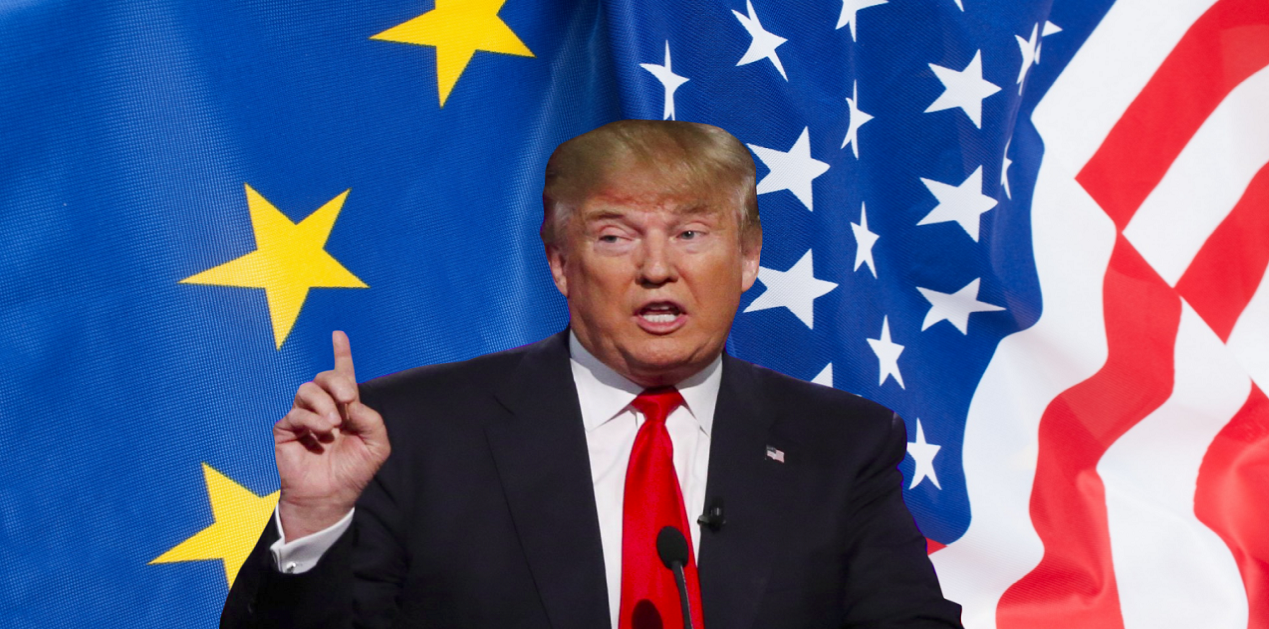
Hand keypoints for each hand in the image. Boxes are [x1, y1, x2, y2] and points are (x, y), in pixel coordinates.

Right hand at [274, 331, 390, 539]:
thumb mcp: (377, 444)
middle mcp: (323, 408)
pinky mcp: (287, 430)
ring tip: (333, 425)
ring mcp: (303, 418)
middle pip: (325, 377)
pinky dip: (311, 419)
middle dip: (337, 380)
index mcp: (346, 408)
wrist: (331, 497)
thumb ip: (370, 417)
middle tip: (347, 398)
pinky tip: (321, 433)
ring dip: (324, 403)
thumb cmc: (354, 471)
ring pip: (307, 390)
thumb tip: (350, 399)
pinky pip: (295, 412)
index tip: (338, 334)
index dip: (341, 353)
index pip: (343, 375)